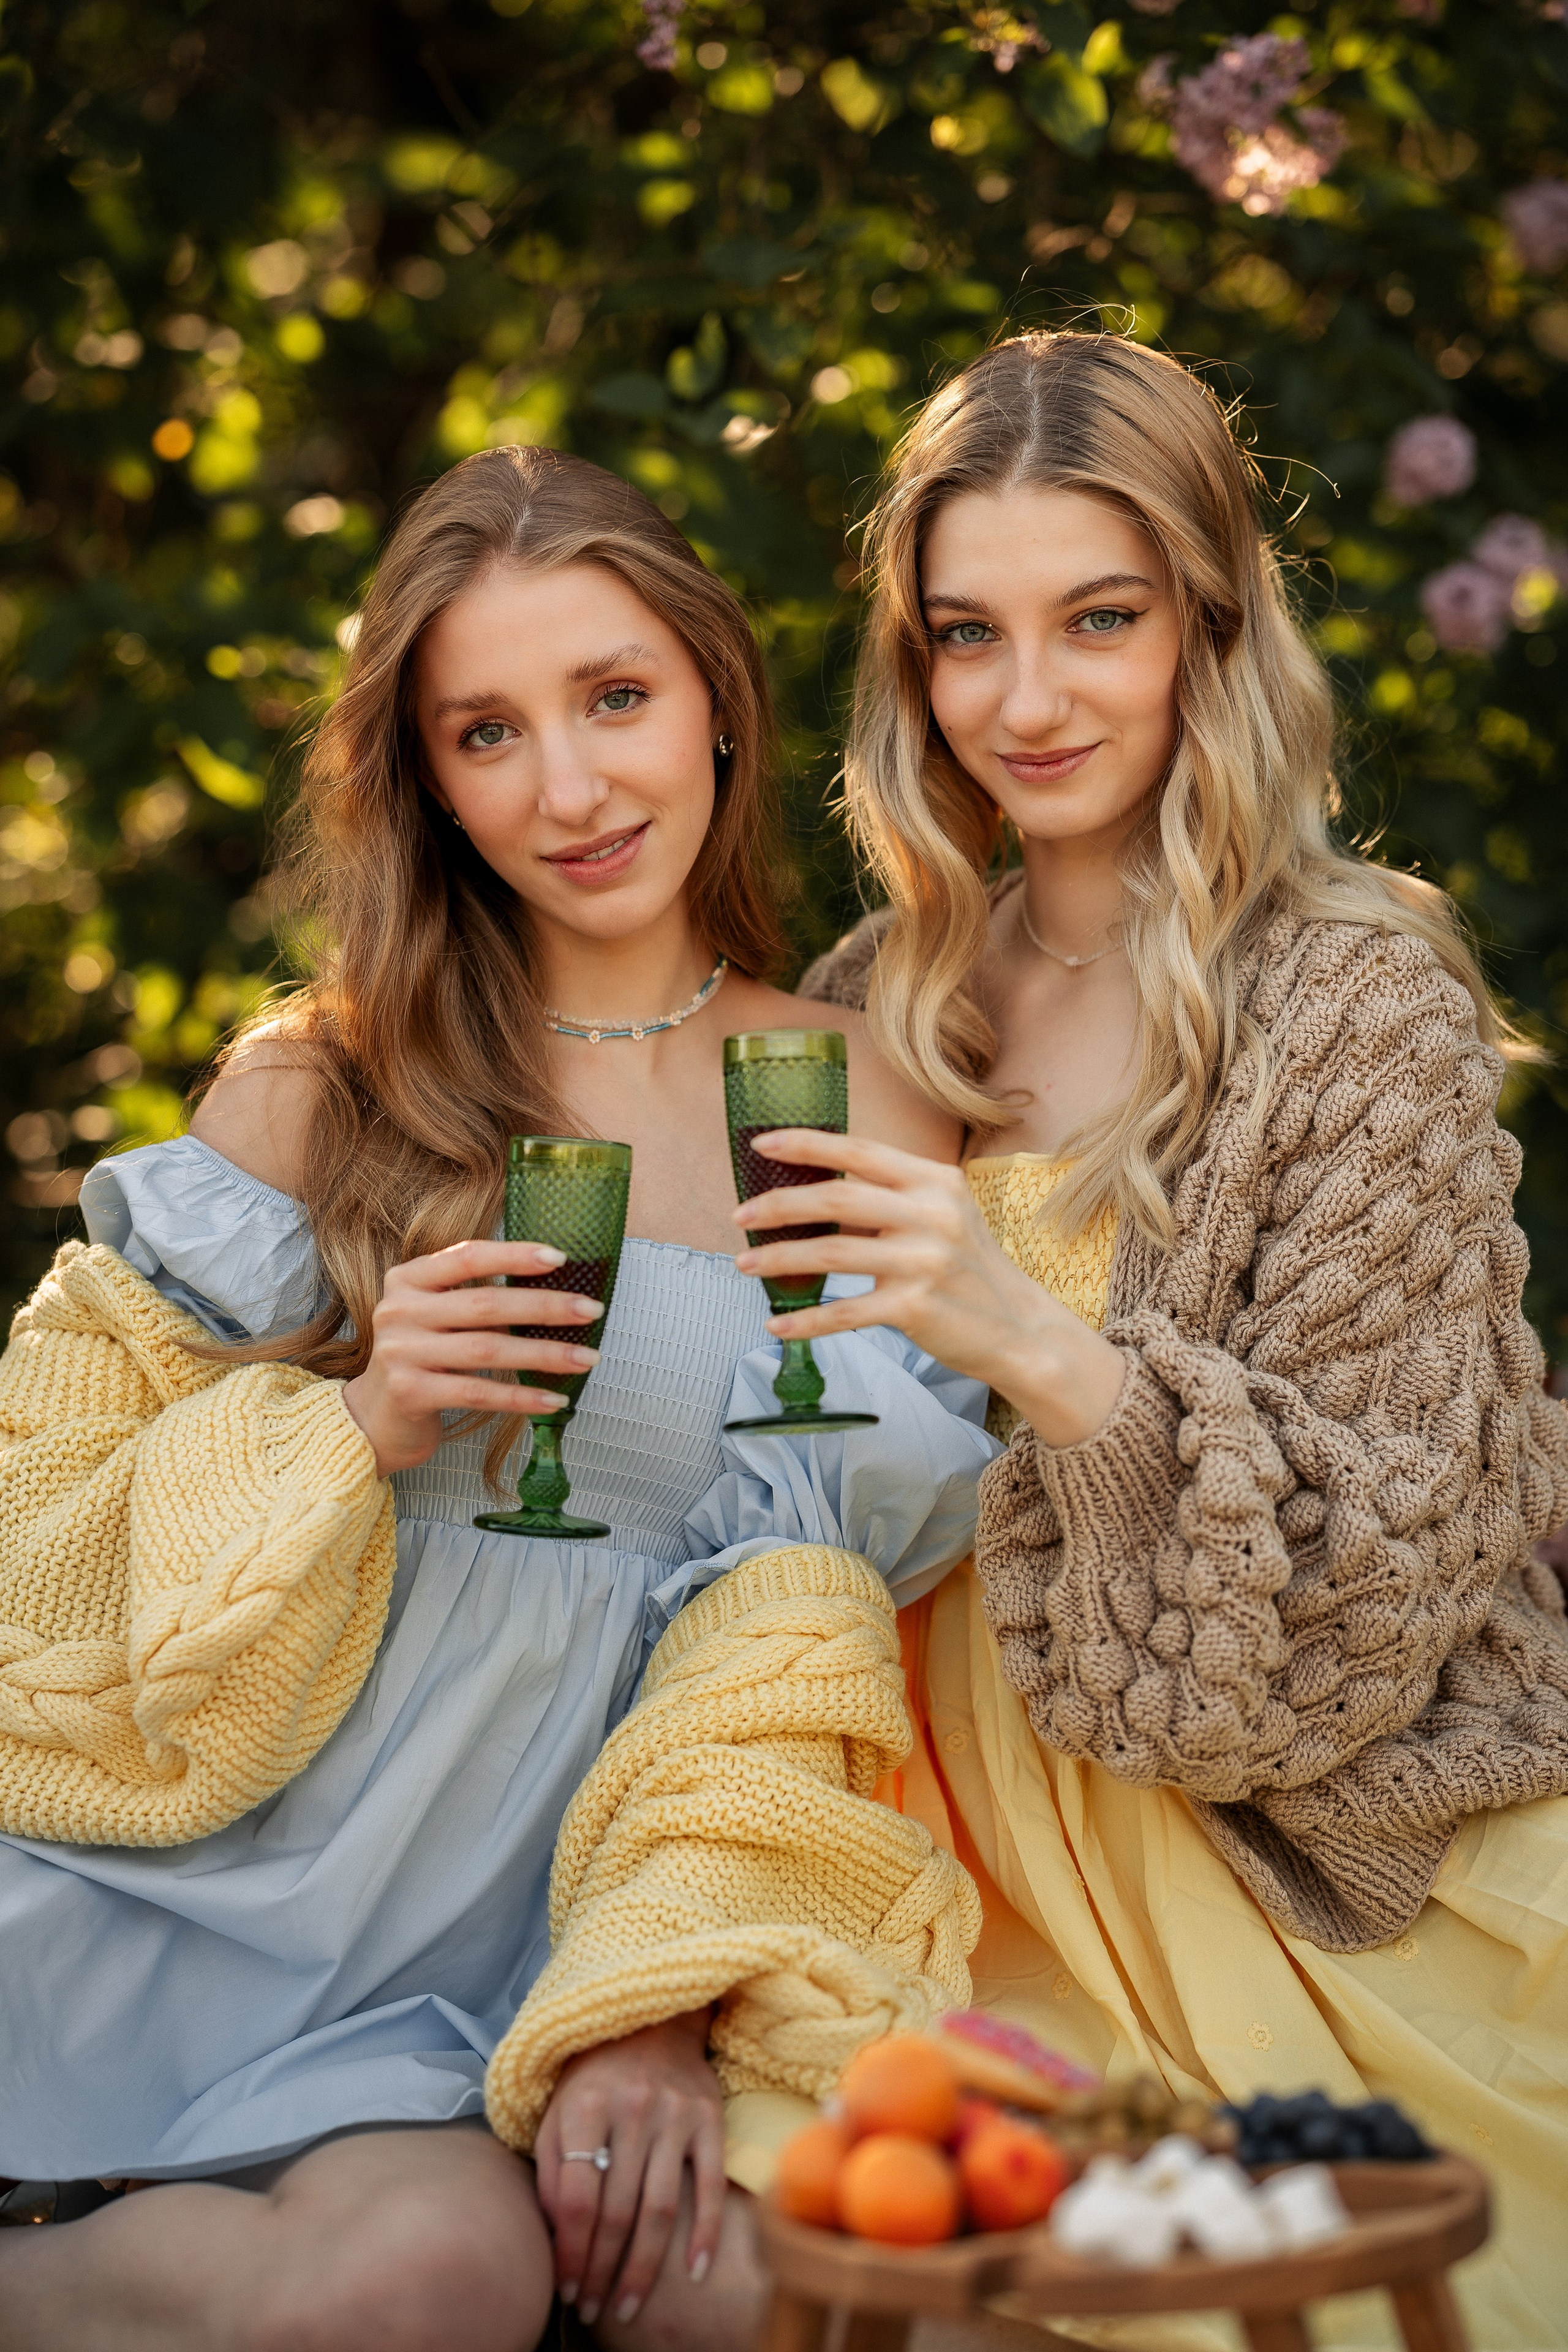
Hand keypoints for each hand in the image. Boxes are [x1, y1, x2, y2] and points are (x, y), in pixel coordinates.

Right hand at [340, 1239, 604, 1476]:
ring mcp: (401, 1352)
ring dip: (544, 1353)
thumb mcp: (436, 1316)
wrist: (374, 1417)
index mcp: (408, 1279)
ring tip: (587, 1357)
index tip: (560, 1258)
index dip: (514, 1255)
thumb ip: (474, 1297)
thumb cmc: (422, 1358)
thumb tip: (554, 1289)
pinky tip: (554, 1399)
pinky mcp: (410, 1393)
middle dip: (545, 1306)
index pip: (467, 1256)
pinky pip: (478, 1392)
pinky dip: (521, 1397)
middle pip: (485, 1304)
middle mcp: (399, 1310)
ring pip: (487, 1349)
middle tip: (592, 1310)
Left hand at [534, 2008, 724, 2329]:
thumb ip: (550, 2169)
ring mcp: (675, 2115)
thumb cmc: (594, 2076)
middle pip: (616, 2212)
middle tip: (594, 2310)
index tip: (566, 2289)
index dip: (570, 2253)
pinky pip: (710, 2185)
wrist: (651, 2020)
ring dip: (644, 2267)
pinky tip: (693, 2271)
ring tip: (630, 2306)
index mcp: (585, 2109)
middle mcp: (632, 2111)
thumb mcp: (557, 2111)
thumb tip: (554, 2237)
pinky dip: (704, 2232)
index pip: (576, 2200)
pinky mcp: (709, 2118)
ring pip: (660, 2208)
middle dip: (603, 2272)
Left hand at [733, 1130, 1125, 1448]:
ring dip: (780, 1258)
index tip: (762, 1145)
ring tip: (746, 1266)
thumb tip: (818, 1193)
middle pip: (837, 1196)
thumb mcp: (945, 1216)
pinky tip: (778, 1325)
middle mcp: (932, 1214)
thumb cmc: (971, 1270)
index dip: (807, 1144)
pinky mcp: (916, 1307)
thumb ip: (893, 1200)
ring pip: (832, 1251)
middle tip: (740, 1216)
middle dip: (779, 1204)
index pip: (861, 1150)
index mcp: (935, 1181)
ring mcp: (924, 1260)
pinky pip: (845, 1311)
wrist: (1020, 1328)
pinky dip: (806, 1320)